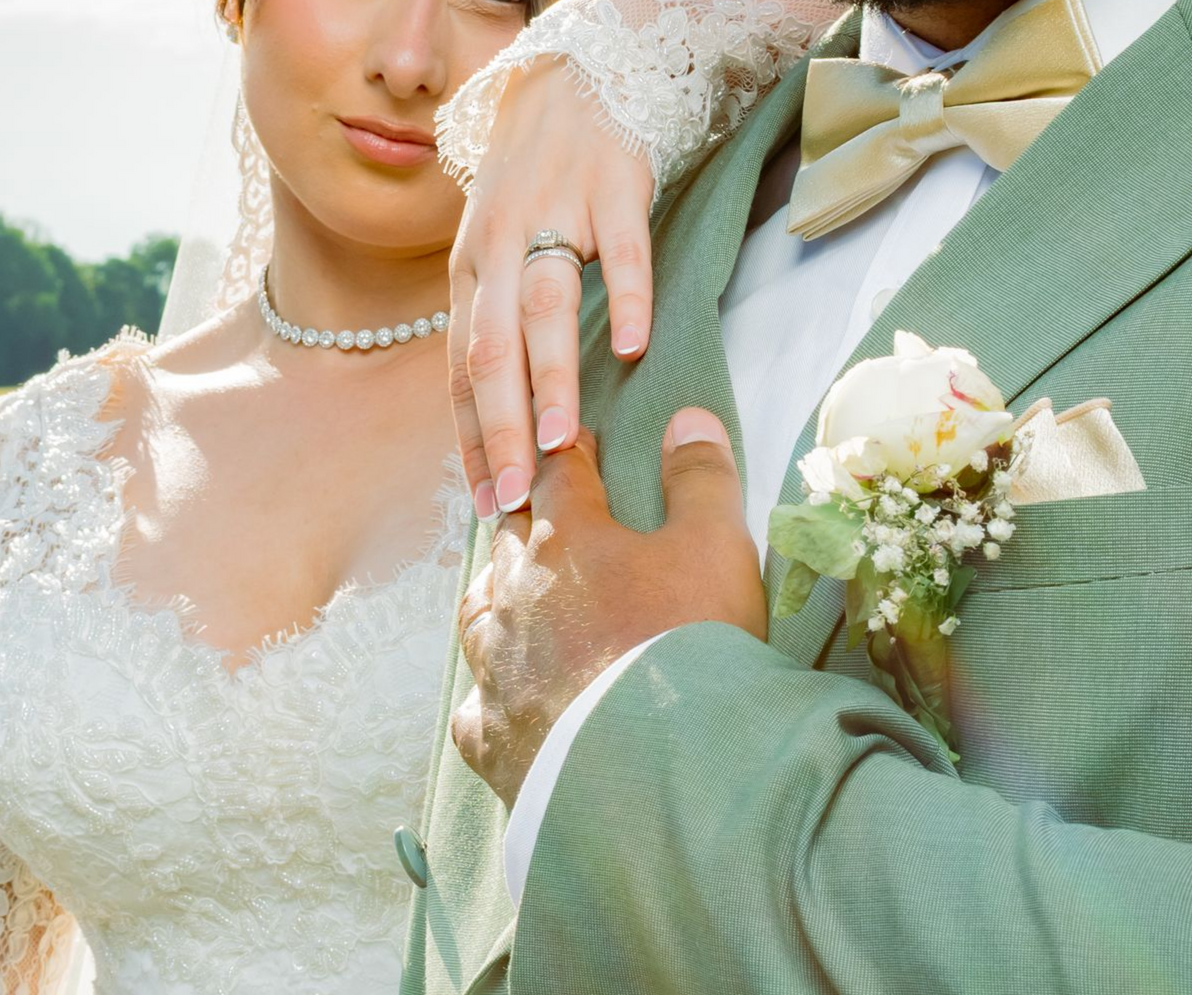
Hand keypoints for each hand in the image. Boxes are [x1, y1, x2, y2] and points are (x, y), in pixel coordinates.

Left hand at [448, 58, 656, 519]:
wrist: (570, 76)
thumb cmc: (532, 180)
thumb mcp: (498, 247)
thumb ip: (502, 322)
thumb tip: (507, 418)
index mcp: (469, 270)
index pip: (461, 368)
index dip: (472, 438)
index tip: (488, 506)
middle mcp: (499, 244)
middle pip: (493, 347)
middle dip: (502, 429)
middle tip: (518, 498)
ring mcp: (555, 212)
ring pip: (547, 305)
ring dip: (553, 377)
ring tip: (564, 442)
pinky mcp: (611, 186)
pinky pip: (621, 249)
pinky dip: (626, 297)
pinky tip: (636, 346)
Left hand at [450, 409, 765, 808]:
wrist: (661, 773)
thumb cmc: (691, 645)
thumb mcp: (716, 547)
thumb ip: (701, 477)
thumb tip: (688, 418)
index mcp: (565, 536)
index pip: (556, 470)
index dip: (570, 450)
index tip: (579, 441)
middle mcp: (515, 593)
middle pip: (506, 537)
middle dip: (526, 518)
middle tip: (545, 513)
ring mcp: (496, 667)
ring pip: (480, 612)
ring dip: (498, 596)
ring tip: (517, 595)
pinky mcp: (492, 737)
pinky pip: (476, 704)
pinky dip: (489, 694)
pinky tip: (502, 699)